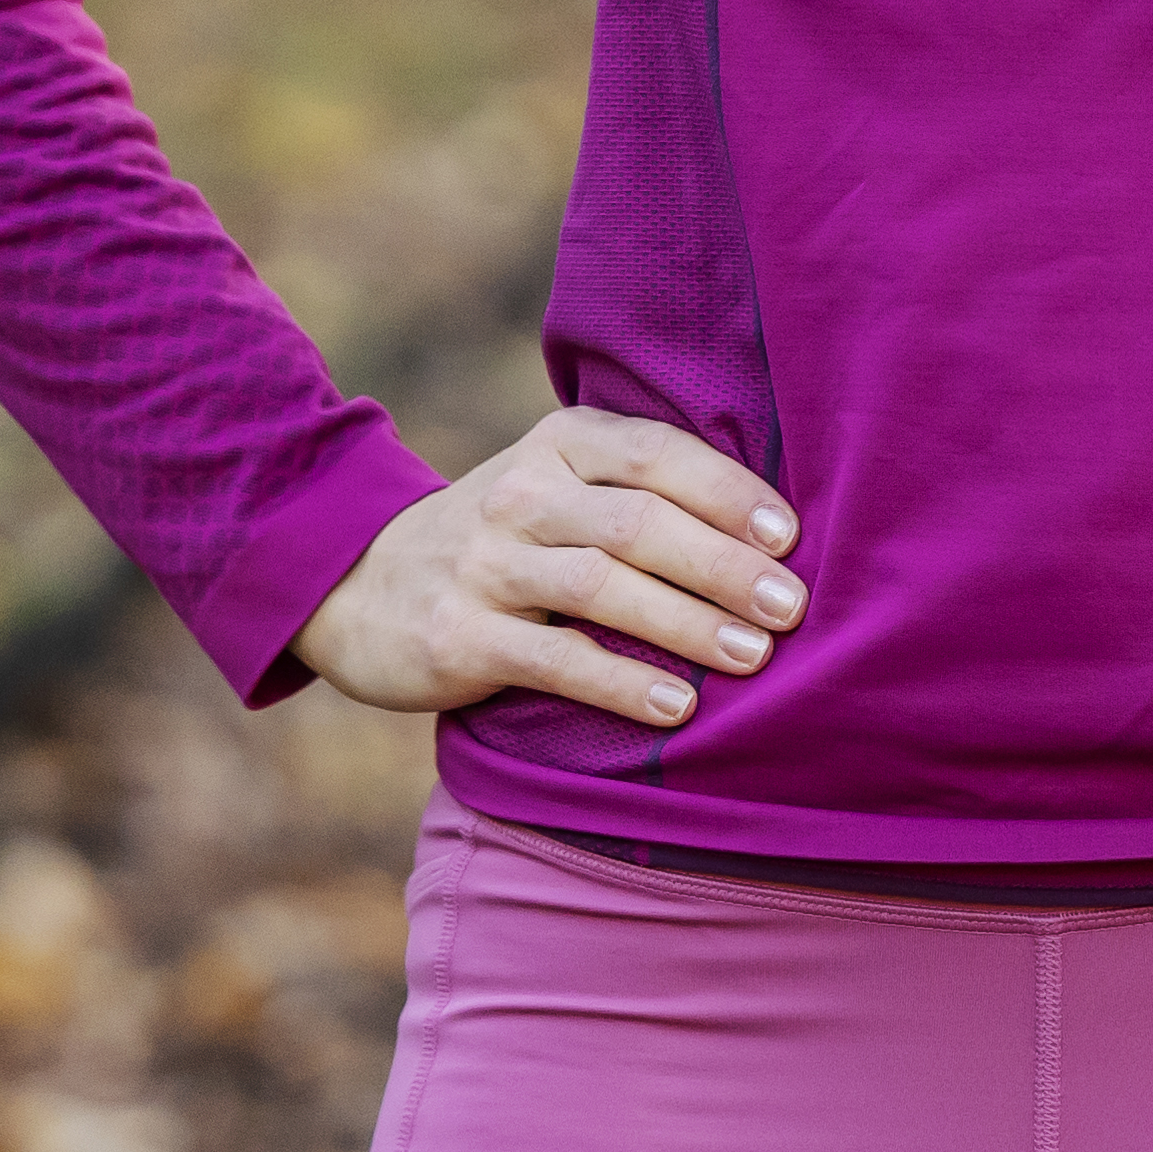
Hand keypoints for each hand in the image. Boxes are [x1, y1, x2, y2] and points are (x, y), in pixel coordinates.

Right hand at [292, 408, 806, 727]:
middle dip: (724, 564)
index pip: (657, 454)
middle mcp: (522, 494)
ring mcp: (486, 564)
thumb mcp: (557, 488)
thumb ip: (638, 492)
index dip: (728, 491)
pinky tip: (675, 706)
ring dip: (686, 622)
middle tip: (792, 606)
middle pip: (638, 522)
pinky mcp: (460, 636)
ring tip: (753, 656)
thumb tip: (773, 535)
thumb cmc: (504, 541)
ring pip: (601, 586)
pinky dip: (621, 682)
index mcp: (559, 444)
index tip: (790, 536)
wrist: (360, 586)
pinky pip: (554, 658)